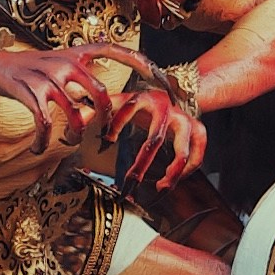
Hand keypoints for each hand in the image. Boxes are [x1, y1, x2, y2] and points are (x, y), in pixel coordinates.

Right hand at [0, 41, 205, 189]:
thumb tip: (109, 96)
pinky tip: (40, 148)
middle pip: (100, 93)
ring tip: (72, 141)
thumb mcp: (62, 62)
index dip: (139, 62)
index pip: (113, 50)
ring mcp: (48, 78)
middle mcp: (65, 62)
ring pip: (75, 113)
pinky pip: (45, 123)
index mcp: (77, 53)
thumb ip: (85, 74)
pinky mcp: (31, 93)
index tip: (160, 76)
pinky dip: (44, 141)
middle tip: (106, 134)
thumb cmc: (35, 69)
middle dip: (107, 118)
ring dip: (76, 135)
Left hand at [95, 58, 208, 194]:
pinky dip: (188, 169)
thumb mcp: (122, 100)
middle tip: (130, 183)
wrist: (180, 87)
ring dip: (172, 172)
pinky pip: (198, 152)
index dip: (117, 122)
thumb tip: (75, 120)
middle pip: (154, 140)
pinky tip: (175, 179)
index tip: (107, 138)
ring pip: (182, 150)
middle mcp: (167, 109)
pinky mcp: (197, 129)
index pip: (130, 106)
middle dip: (142, 165)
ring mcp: (184, 120)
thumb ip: (98, 110)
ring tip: (160, 187)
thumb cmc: (145, 101)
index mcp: (145, 99)